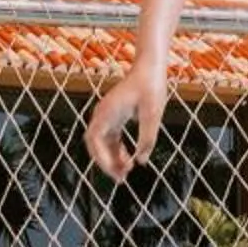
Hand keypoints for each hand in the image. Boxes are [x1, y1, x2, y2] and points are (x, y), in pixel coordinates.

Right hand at [85, 63, 167, 180]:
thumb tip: (141, 161)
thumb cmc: (151, 86)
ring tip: (125, 173)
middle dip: (106, 163)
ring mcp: (107, 115)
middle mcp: (103, 114)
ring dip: (111, 159)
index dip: (102, 158)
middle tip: (121, 179)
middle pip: (95, 145)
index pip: (94, 139)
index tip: (115, 171)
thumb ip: (147, 137)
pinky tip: (128, 160)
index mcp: (107, 112)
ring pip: (102, 144)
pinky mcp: (114, 116)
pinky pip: (110, 138)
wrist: (150, 67)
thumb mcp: (153, 113)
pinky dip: (117, 150)